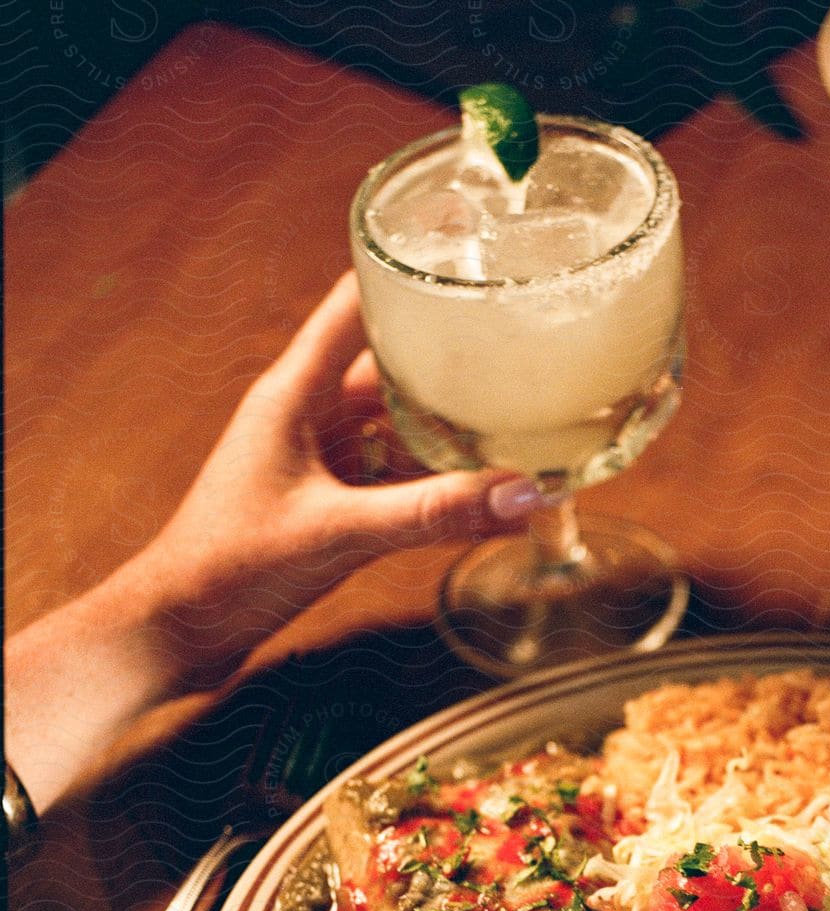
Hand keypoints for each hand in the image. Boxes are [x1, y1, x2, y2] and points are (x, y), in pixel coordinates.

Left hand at [142, 271, 545, 686]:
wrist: (181, 630)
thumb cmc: (229, 567)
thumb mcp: (340, 533)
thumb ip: (432, 513)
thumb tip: (523, 495)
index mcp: (296, 391)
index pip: (358, 302)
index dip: (408, 268)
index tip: (468, 242)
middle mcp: (311, 413)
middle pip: (396, 364)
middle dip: (457, 358)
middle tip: (527, 345)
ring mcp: (324, 459)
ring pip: (403, 425)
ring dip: (455, 428)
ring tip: (527, 420)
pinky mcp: (333, 503)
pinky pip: (400, 478)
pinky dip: (441, 482)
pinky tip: (490, 492)